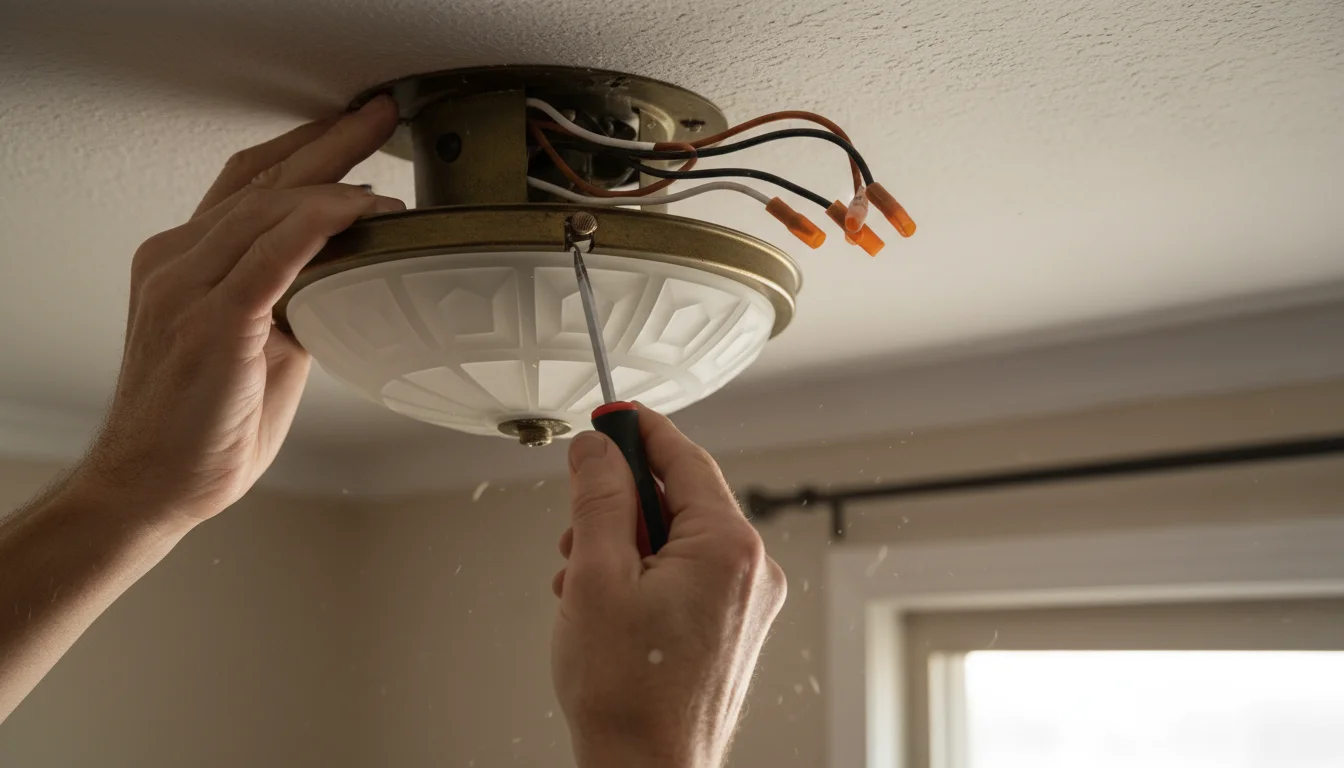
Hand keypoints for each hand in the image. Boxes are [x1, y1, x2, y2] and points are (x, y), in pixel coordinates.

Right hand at [75, 96, 403, 525]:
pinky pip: (271, 255)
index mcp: (183, 262)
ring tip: (387, 172)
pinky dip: (319, 225)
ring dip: (335, 181)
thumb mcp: (259, 347)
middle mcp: (176, 262)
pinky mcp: (210, 321)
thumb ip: (293, 302)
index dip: (302, 149)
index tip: (352, 128)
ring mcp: (187, 288)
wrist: (152, 484)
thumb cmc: (204, 425)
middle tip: (380, 114)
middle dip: (327, 141)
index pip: (245, 184)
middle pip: (260, 180)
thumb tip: (350, 277)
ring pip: (267, 208)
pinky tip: (358, 210)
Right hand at [552, 406, 786, 767]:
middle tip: (576, 529)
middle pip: (681, 500)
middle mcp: (752, 571)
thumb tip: (598, 451)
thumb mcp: (597, 575)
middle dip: (621, 507)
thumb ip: (600, 499)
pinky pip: (689, 575)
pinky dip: (645, 576)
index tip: (611, 416)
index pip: (686, 458)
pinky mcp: (734, 628)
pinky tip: (607, 604)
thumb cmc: (628, 695)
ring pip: (679, 540)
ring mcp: (748, 603)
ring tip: (583, 582)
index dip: (641, 432)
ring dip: (626, 547)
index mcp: (729, 548)